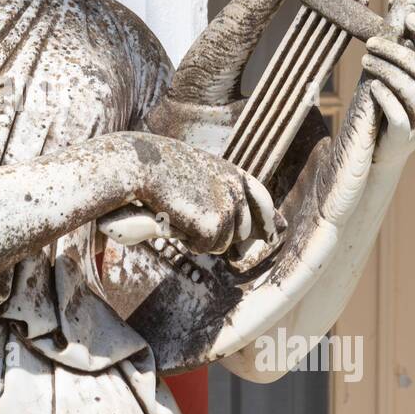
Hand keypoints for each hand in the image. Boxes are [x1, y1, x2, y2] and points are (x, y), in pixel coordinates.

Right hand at [117, 134, 276, 255]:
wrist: (141, 165)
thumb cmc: (159, 169)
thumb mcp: (197, 173)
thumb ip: (218, 190)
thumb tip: (233, 218)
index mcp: (234, 175)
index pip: (262, 201)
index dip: (268, 221)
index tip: (273, 236)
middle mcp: (237, 191)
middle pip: (242, 232)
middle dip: (220, 234)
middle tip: (193, 219)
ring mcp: (227, 208)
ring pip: (222, 244)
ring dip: (200, 237)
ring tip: (180, 213)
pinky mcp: (212, 226)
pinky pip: (203, 248)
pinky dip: (186, 240)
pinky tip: (174, 218)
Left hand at [362, 0, 414, 166]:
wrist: (381, 148)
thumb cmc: (391, 99)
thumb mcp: (398, 67)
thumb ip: (401, 36)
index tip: (408, 18)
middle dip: (398, 53)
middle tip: (371, 42)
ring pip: (411, 92)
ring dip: (385, 72)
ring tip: (365, 60)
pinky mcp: (403, 140)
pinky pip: (400, 118)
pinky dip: (385, 98)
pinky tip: (371, 87)